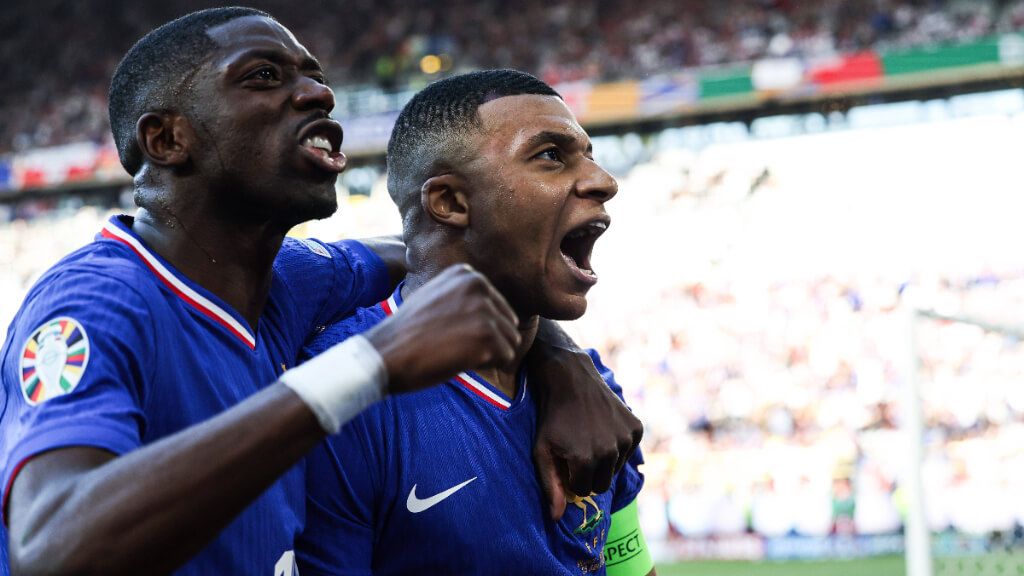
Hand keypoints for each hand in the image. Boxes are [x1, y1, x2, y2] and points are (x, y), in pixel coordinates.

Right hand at [365, 264, 520, 393]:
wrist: (386, 354)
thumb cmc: (408, 333)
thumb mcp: (436, 297)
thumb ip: (464, 296)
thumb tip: (494, 310)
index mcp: (467, 274)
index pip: (497, 307)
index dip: (477, 328)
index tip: (449, 331)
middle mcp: (479, 285)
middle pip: (507, 323)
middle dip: (487, 341)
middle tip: (452, 345)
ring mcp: (484, 310)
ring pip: (510, 341)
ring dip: (488, 354)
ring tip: (456, 352)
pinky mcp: (487, 336)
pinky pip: (506, 357)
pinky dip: (487, 365)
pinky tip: (459, 360)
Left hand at [528, 341, 642, 519]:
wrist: (570, 379)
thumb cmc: (551, 417)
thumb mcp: (542, 450)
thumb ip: (550, 485)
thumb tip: (557, 518)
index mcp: (586, 461)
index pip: (584, 490)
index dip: (572, 477)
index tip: (565, 460)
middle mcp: (610, 452)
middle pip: (602, 483)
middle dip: (589, 472)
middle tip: (577, 450)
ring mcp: (626, 438)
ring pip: (616, 468)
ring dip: (604, 459)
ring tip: (589, 436)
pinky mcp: (636, 427)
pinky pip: (628, 450)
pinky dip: (617, 444)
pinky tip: (603, 427)